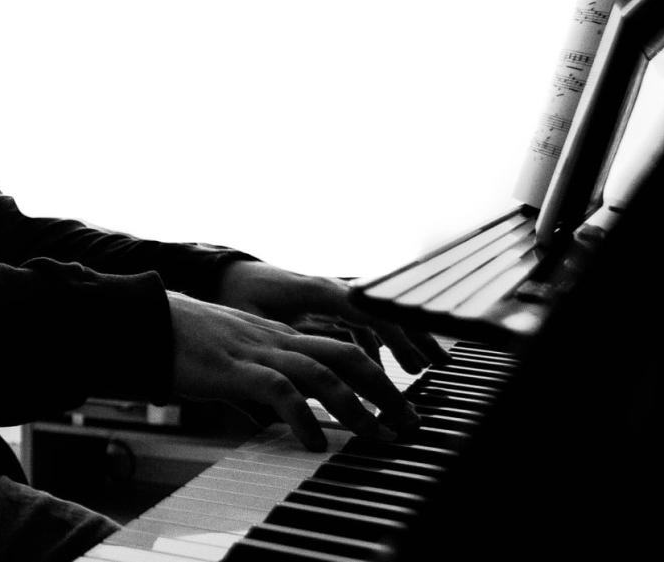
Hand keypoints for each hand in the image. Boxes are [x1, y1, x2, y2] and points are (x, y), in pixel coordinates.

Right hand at [168, 292, 419, 450]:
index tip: (398, 403)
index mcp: (276, 336)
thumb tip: (268, 418)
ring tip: (378, 436)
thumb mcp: (229, 364)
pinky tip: (314, 443)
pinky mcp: (233, 368)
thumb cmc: (182, 343)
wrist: (144, 321)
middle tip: (408, 422)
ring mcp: (256, 351)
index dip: (375, 372)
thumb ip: (254, 387)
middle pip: (345, 354)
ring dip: (357, 406)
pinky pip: (278, 390)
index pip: (338, 347)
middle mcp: (274, 339)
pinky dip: (302, 417)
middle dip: (383, 388)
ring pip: (322, 371)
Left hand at [215, 260, 447, 373]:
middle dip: (415, 338)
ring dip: (402, 342)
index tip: (416, 365)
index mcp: (320, 291)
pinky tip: (382, 371)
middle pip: (386, 311)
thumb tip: (296, 389)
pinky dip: (379, 345)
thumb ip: (275, 348)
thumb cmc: (236, 295)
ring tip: (422, 372)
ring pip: (378, 319)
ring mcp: (333, 298)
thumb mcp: (251, 322)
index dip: (397, 336)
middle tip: (439, 369)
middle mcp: (333, 290)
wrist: (224, 274)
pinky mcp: (328, 308)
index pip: (372, 311)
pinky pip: (364, 325)